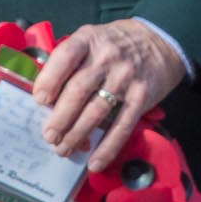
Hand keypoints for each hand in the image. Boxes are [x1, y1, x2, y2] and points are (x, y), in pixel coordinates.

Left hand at [33, 19, 185, 171]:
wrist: (160, 40)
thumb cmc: (116, 44)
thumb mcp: (92, 39)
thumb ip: (70, 62)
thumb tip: (46, 100)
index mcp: (89, 39)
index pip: (65, 57)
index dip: (49, 81)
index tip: (40, 101)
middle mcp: (107, 57)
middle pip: (77, 91)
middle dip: (59, 119)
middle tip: (49, 137)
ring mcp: (126, 76)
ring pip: (96, 111)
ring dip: (76, 135)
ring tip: (64, 149)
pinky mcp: (142, 96)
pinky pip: (122, 125)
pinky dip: (108, 147)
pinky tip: (95, 162)